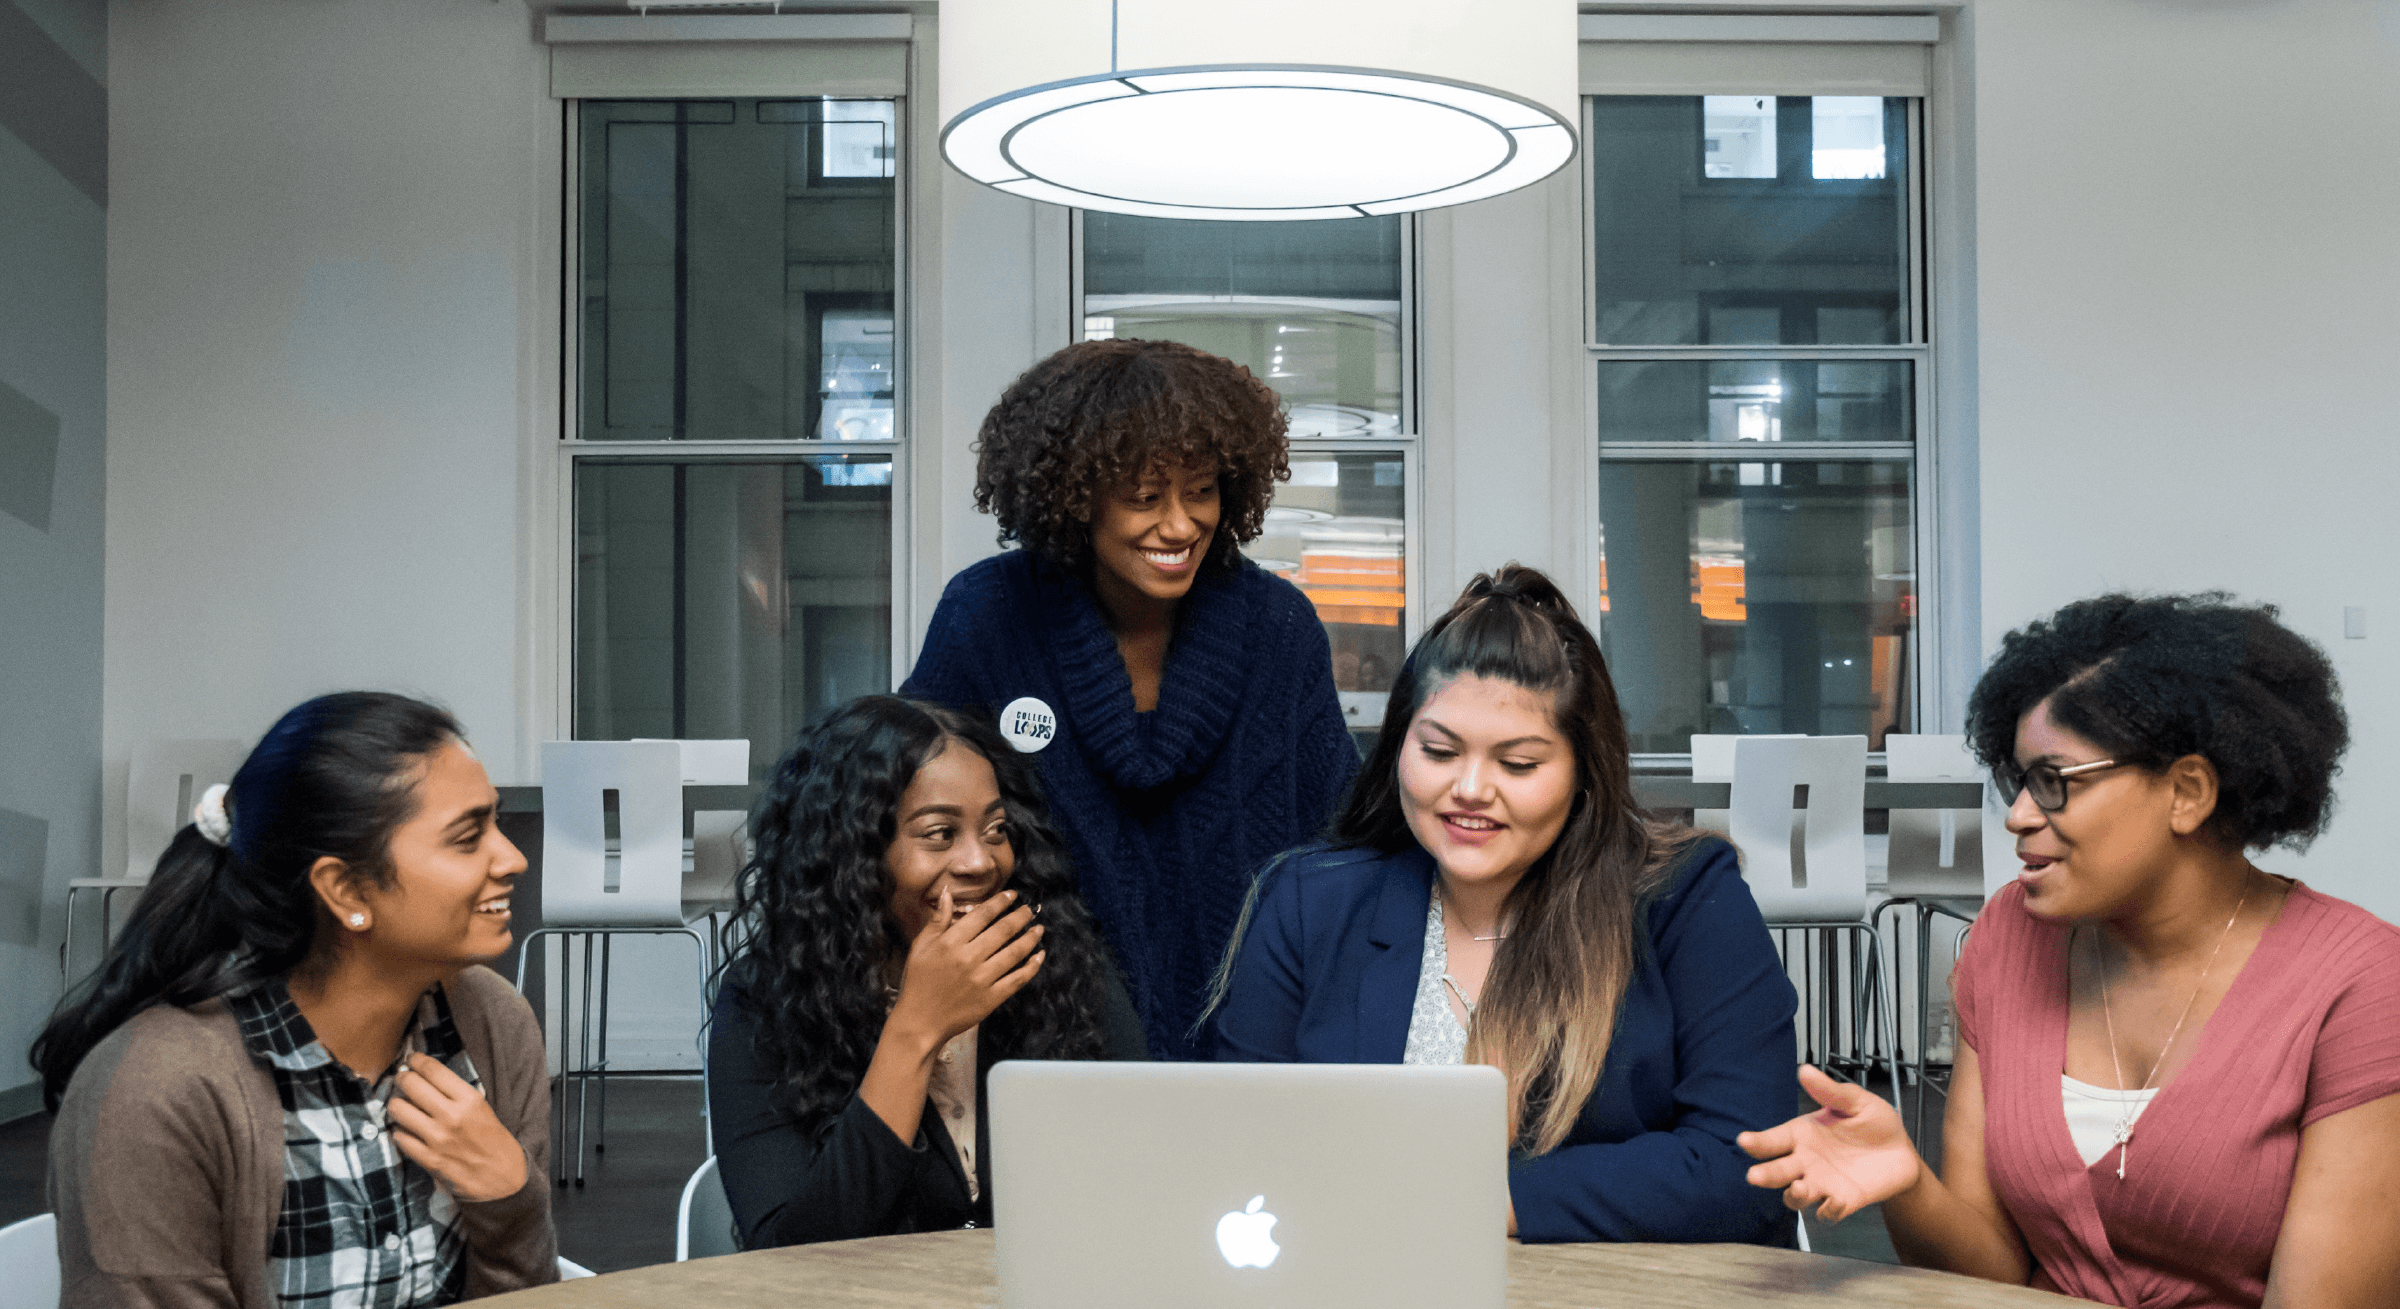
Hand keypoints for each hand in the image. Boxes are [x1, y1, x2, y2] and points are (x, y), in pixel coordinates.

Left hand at [387, 1053, 528, 1202]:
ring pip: (399, 1110)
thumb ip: (455, 1093)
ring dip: (397, 1105)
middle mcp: (451, 1116)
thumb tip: (425, 1077)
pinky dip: (400, 1131)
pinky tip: (407, 1130)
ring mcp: (437, 1139)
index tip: (412, 1061)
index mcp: (469, 1099)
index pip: (433, 1070)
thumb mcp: (482, 1108)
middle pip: (411, 1085)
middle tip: (403, 1079)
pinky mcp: (428, 1159)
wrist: (503, 1179)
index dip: (417, 1061)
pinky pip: (400, 1137)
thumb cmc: (493, 1141)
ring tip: (402, 1105)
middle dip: (403, 1079)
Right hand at [888, 887, 1045, 1050]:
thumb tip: (947, 893)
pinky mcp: (991, 998)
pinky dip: (1032, 966)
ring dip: (1030, 938)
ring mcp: (981, 979)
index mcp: (950, 943)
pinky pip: (1017, 979)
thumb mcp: (921, 947)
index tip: (1012, 895)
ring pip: (1014, 952)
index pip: (982, 915)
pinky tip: (1039, 956)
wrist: (920, 1021)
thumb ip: (938, 920)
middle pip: (1002, 931)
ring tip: (1039, 929)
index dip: (1000, 902)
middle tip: (1030, 910)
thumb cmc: (917, 982)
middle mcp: (968, 958)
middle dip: (1020, 917)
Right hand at [1737, 1064, 1922, 1222]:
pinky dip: (1828, 1210)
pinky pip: (1828, 1212)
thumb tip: (1805, 1070)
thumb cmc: (1874, 1123)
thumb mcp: (1855, 1101)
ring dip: (1793, 1195)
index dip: (1755, 1142)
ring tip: (1799, 1187)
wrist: (1902, 1151)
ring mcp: (1822, 1184)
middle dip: (1764, 1175)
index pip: (1771, 1141)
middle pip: (1776, 1172)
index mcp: (1803, 1135)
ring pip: (1796, 1196)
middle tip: (1754, 1176)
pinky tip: (1835, 1202)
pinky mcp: (1843, 1202)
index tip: (1744, 1141)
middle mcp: (1806, 1162)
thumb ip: (1830, 1091)